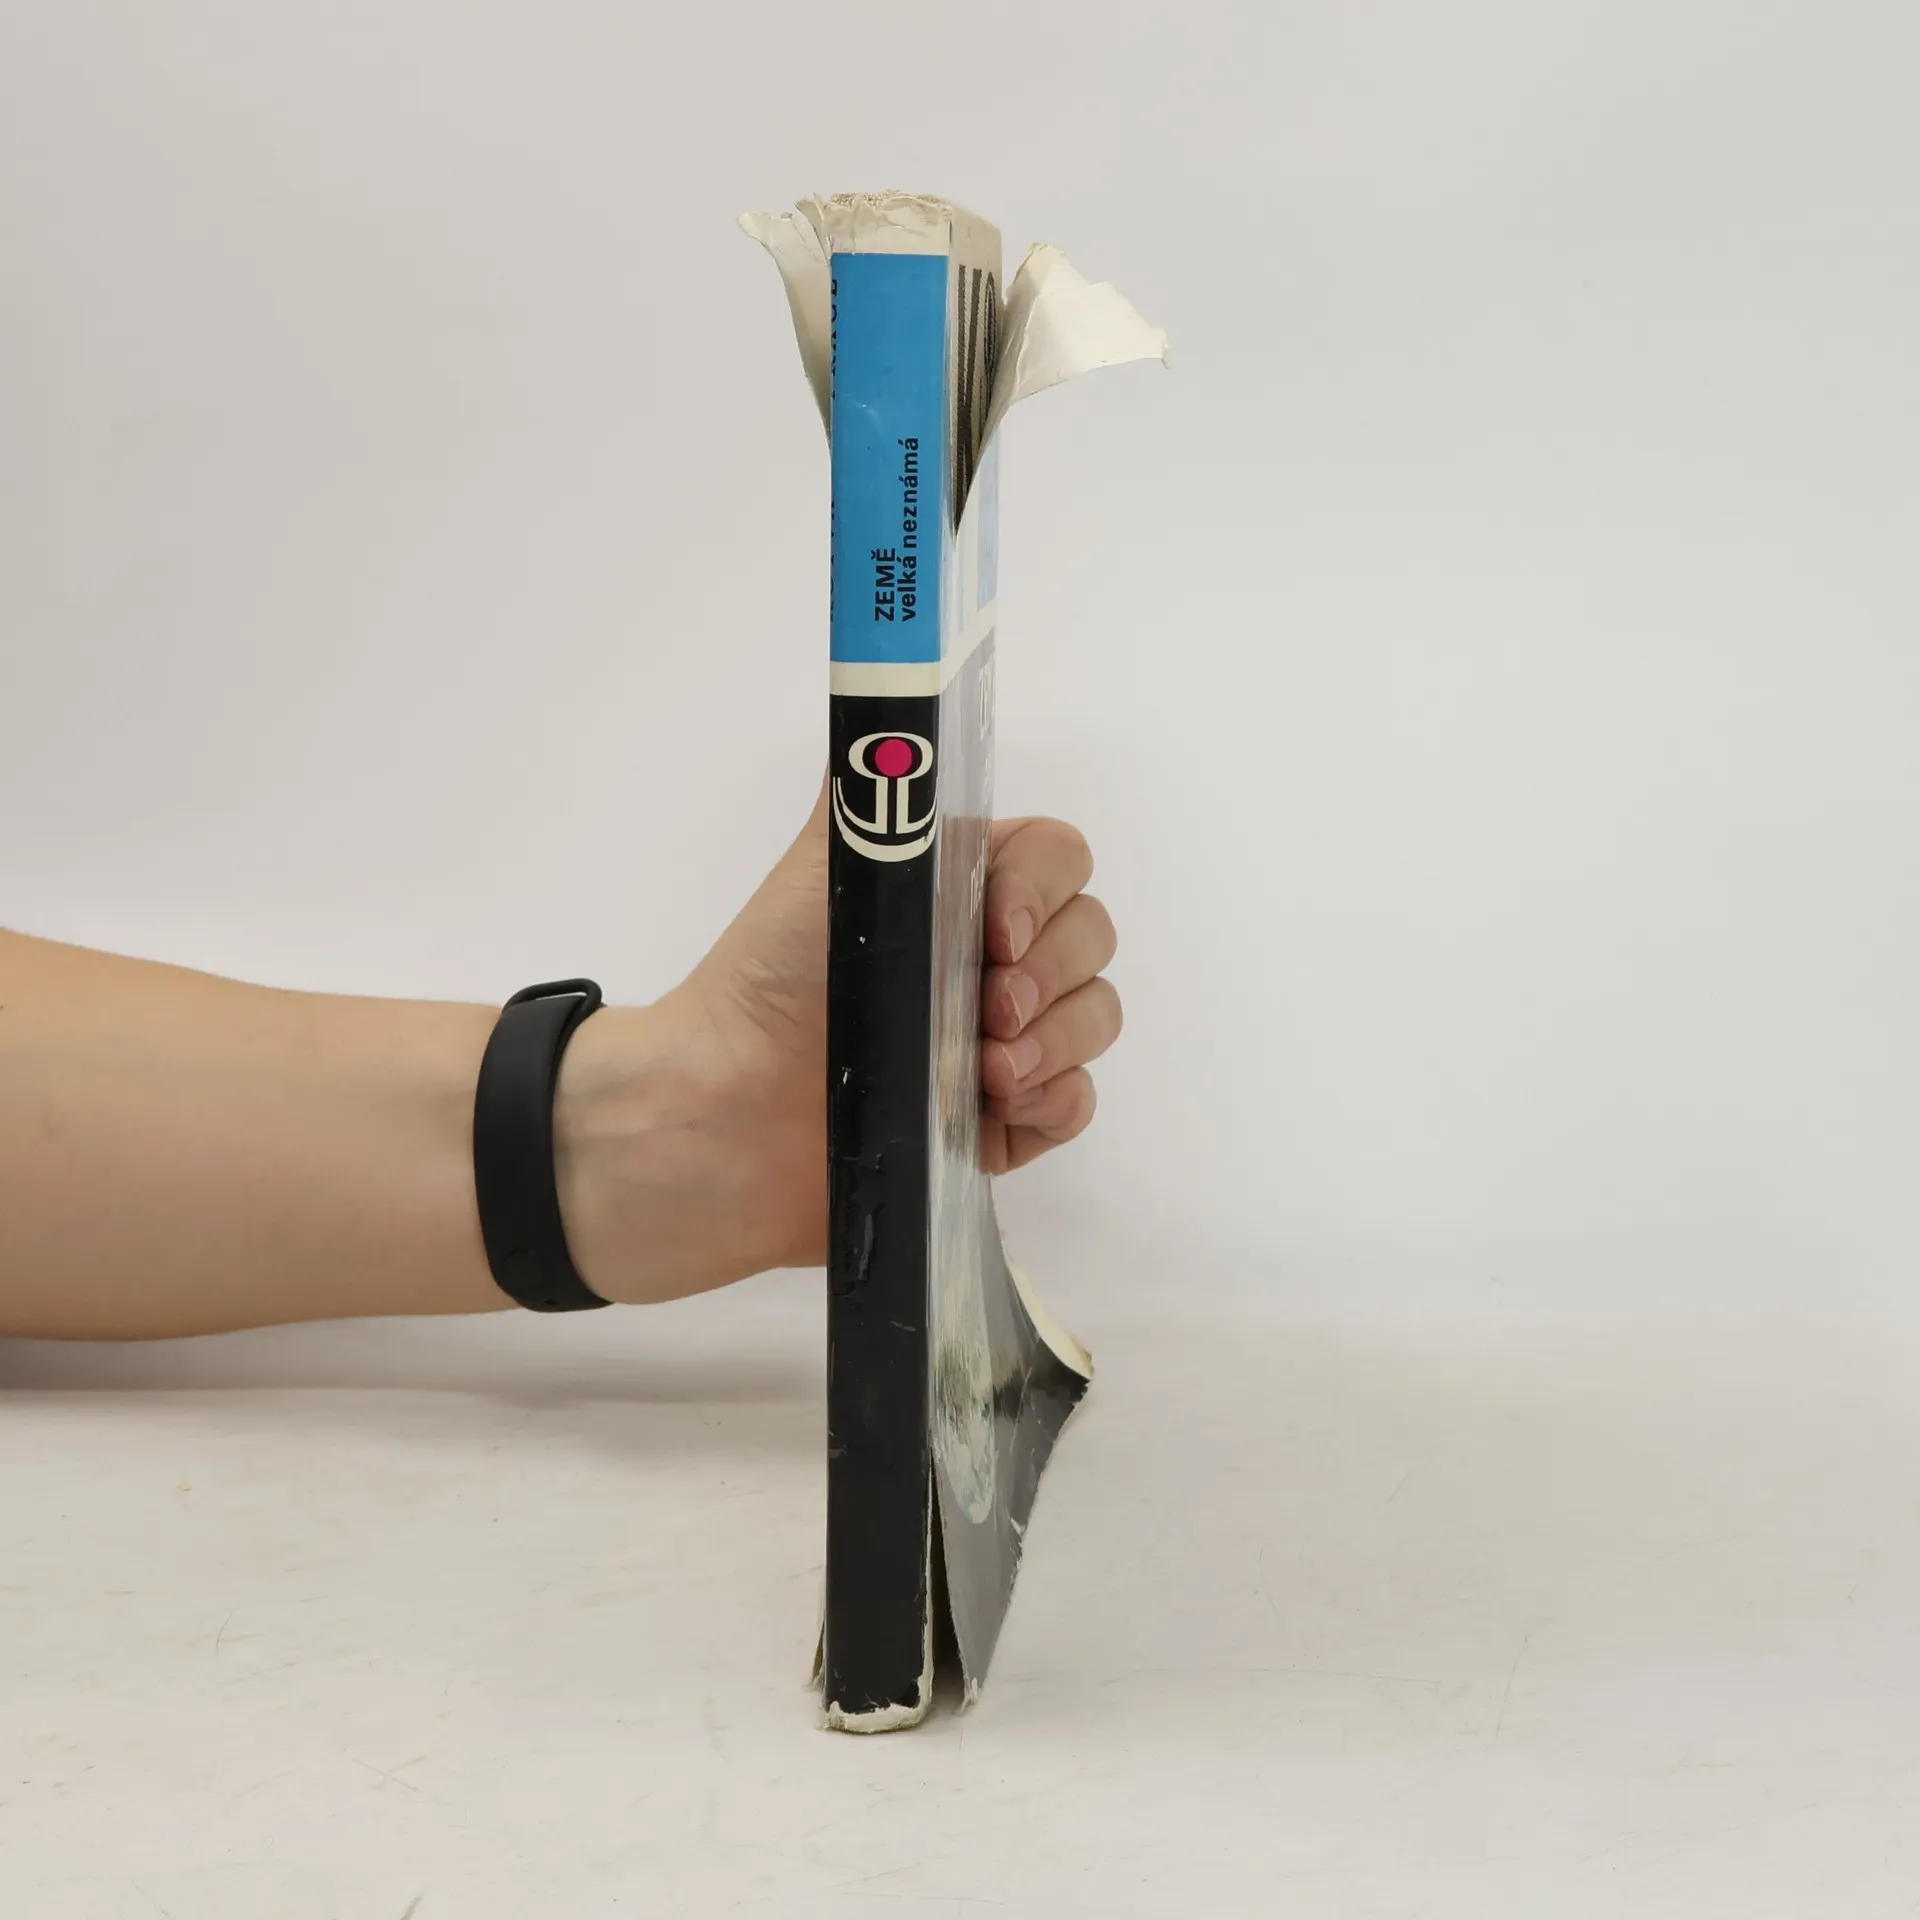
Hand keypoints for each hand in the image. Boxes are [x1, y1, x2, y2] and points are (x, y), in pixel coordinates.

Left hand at [557, 780, 1122, 1304]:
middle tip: (987, 1007)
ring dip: (1057, 1041)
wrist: (725, 1109)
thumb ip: (881, 780)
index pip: (1061, 861)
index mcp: (959, 886)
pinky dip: (1052, 1100)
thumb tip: (907, 695)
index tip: (998, 932)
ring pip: (1095, 1017)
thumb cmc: (771, 976)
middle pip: (1092, 938)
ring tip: (985, 1070)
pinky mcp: (997, 1122)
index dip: (1046, 891)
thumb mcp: (827, 855)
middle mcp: (987, 958)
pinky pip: (1076, 1102)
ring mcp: (999, 1041)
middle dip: (1053, 974)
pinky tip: (994, 1108)